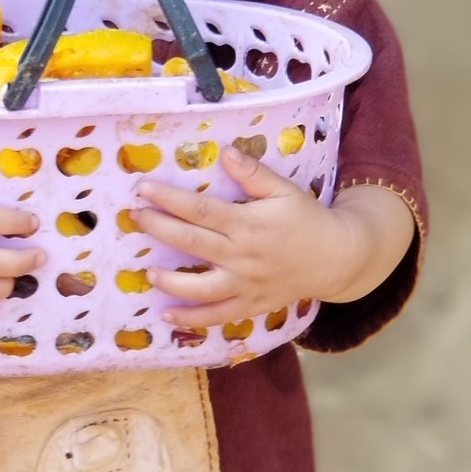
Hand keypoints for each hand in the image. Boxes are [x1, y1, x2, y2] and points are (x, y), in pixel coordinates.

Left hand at [130, 145, 404, 328]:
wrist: (336, 258)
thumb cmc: (307, 219)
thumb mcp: (284, 190)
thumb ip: (253, 173)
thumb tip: (225, 151)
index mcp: (248, 224)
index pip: (201, 210)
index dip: (169, 199)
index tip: (143, 189)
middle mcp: (242, 256)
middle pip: (193, 242)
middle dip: (159, 229)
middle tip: (134, 217)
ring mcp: (245, 285)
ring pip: (201, 288)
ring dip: (171, 282)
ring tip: (147, 273)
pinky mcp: (250, 305)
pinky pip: (217, 316)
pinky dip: (192, 320)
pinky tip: (167, 316)